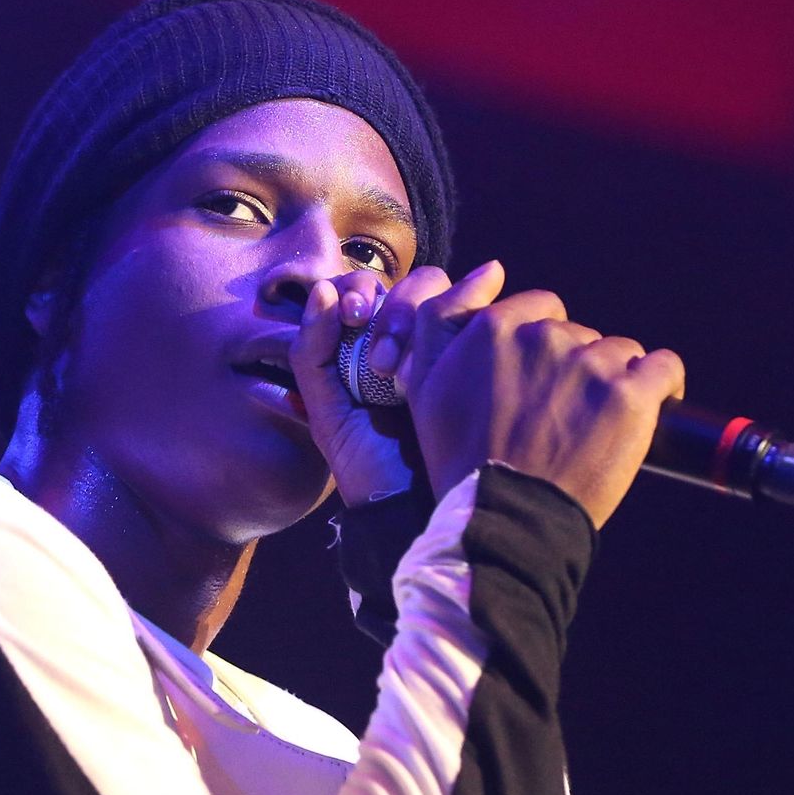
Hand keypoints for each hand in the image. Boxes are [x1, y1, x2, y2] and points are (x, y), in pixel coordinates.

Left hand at [289, 263, 504, 506]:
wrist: (413, 508)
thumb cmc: (366, 465)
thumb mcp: (326, 412)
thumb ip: (311, 353)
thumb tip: (324, 289)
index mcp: (369, 346)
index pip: (369, 288)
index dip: (360, 289)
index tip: (353, 314)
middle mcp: (412, 342)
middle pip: (412, 286)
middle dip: (396, 306)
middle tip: (382, 352)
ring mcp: (450, 349)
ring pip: (448, 298)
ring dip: (428, 315)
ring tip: (409, 365)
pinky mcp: (482, 361)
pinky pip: (480, 321)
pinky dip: (465, 322)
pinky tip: (449, 353)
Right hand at [401, 273, 685, 527]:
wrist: (505, 518)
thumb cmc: (461, 458)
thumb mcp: (425, 386)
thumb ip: (441, 320)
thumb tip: (490, 270)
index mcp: (494, 329)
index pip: (538, 312)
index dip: (538, 350)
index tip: (533, 387)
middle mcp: (544, 337)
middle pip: (578, 334)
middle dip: (572, 367)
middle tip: (555, 417)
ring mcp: (591, 364)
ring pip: (618, 351)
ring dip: (611, 381)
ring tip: (592, 426)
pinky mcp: (632, 395)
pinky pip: (664, 368)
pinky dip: (661, 387)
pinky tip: (646, 412)